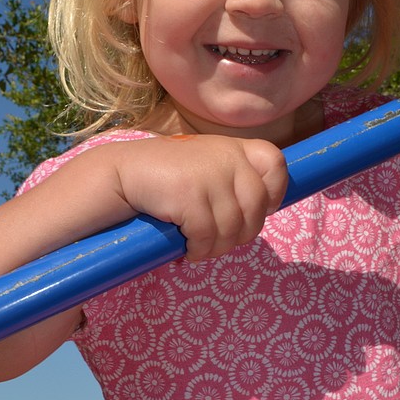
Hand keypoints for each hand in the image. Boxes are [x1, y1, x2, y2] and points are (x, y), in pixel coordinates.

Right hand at [112, 133, 288, 261]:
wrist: (124, 173)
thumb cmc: (168, 176)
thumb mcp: (208, 165)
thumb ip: (234, 179)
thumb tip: (259, 217)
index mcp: (235, 149)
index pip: (275, 164)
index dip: (274, 193)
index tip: (257, 211)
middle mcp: (228, 158)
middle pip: (256, 210)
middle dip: (242, 235)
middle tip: (221, 243)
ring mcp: (209, 177)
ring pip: (231, 229)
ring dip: (217, 249)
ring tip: (201, 249)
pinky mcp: (190, 196)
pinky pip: (206, 236)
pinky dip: (199, 250)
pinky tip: (188, 250)